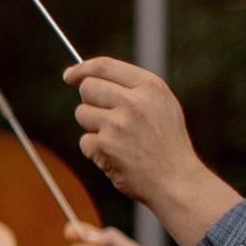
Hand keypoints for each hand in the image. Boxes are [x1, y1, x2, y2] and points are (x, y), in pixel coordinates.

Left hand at [65, 58, 239, 243]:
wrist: (176, 180)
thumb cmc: (166, 142)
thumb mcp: (160, 104)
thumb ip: (131, 88)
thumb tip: (87, 77)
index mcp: (150, 86)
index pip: (104, 66)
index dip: (82, 69)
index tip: (70, 75)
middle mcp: (134, 102)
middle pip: (88, 88)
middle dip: (90, 101)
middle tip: (106, 117)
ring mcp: (118, 124)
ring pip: (82, 113)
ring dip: (93, 127)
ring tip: (119, 139)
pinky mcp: (105, 146)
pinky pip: (85, 141)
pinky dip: (95, 150)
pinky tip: (117, 157)